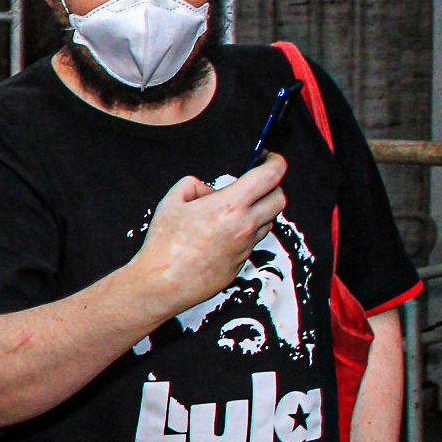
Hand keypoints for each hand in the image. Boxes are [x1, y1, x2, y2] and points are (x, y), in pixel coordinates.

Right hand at [130, 157, 286, 317]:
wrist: (162, 283)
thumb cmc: (164, 245)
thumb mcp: (171, 202)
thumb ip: (193, 185)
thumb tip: (208, 190)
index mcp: (230, 206)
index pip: (270, 176)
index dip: (276, 162)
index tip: (270, 158)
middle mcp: (245, 226)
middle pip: (279, 199)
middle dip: (273, 186)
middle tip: (257, 183)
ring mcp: (246, 246)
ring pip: (268, 221)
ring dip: (259, 211)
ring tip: (233, 212)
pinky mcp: (241, 263)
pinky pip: (252, 241)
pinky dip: (244, 233)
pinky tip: (221, 235)